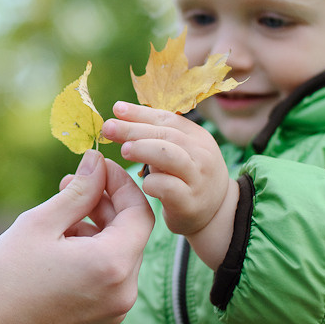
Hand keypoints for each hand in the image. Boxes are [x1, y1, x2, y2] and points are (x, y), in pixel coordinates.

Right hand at [0, 149, 153, 323]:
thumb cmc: (6, 275)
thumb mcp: (40, 223)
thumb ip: (78, 190)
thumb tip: (97, 161)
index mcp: (112, 265)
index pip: (139, 212)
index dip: (121, 184)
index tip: (98, 167)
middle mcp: (124, 291)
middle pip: (131, 234)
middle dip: (105, 204)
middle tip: (71, 185)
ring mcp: (114, 310)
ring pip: (119, 255)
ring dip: (97, 229)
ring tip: (59, 218)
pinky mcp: (101, 320)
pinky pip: (109, 277)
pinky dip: (93, 254)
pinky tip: (61, 246)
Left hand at [102, 101, 237, 268]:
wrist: (215, 214)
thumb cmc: (186, 178)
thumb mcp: (177, 152)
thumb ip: (154, 136)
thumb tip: (120, 113)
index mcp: (197, 137)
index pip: (166, 119)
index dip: (140, 113)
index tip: (116, 109)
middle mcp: (201, 155)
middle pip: (167, 136)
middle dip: (135, 129)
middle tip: (109, 127)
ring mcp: (198, 179)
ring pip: (171, 157)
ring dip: (145, 150)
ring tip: (124, 149)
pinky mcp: (190, 203)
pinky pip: (169, 188)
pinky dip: (153, 183)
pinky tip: (142, 184)